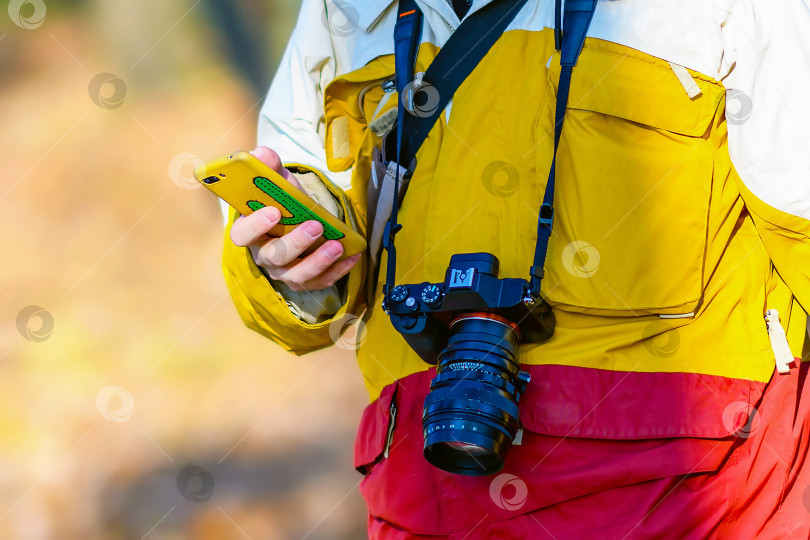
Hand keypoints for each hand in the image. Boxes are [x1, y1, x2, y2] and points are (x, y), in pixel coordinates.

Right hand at [229, 146, 360, 290]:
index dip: (255, 225)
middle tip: (315, 225)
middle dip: (295, 242)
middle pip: (274, 256)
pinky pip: (320, 281)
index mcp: (250, 231)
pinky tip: (352, 255)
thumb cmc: (283, 202)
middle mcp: (264, 255)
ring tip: (336, 246)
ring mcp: (284, 271)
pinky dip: (337, 270)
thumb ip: (270, 168)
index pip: (241, 235)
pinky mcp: (305, 280)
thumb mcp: (278, 182)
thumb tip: (263, 154)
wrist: (300, 219)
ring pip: (297, 274)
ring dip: (318, 261)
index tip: (274, 211)